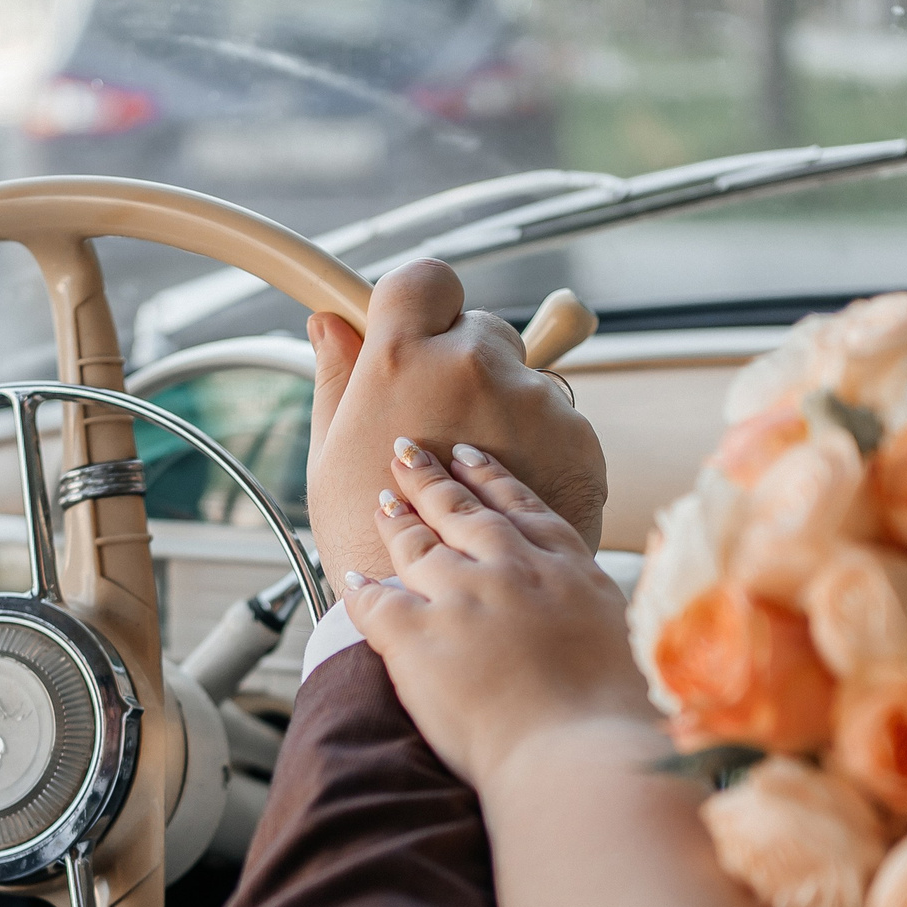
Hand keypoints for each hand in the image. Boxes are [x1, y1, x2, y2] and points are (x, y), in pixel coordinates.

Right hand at [307, 260, 605, 586]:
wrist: (460, 628)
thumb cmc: (372, 552)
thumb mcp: (330, 460)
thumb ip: (337, 379)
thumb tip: (330, 322)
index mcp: (403, 360)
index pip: (425, 278)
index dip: (424, 302)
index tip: (421, 326)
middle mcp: (473, 366)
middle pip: (480, 330)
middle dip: (466, 366)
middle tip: (443, 427)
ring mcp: (531, 401)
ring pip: (525, 378)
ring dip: (508, 411)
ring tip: (477, 476)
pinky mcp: (576, 438)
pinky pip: (559, 421)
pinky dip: (543, 449)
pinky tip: (513, 492)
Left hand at [347, 438, 654, 788]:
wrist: (581, 752)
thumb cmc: (615, 716)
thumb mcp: (624, 640)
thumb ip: (594, 613)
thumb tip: (591, 616)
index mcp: (566, 568)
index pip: (520, 508)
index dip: (488, 478)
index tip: (466, 456)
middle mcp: (511, 570)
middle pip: (460, 512)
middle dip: (429, 480)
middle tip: (404, 454)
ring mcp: (462, 598)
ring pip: (416, 546)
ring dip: (395, 520)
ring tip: (381, 503)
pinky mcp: (419, 638)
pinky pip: (376, 603)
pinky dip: (362, 591)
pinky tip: (353, 581)